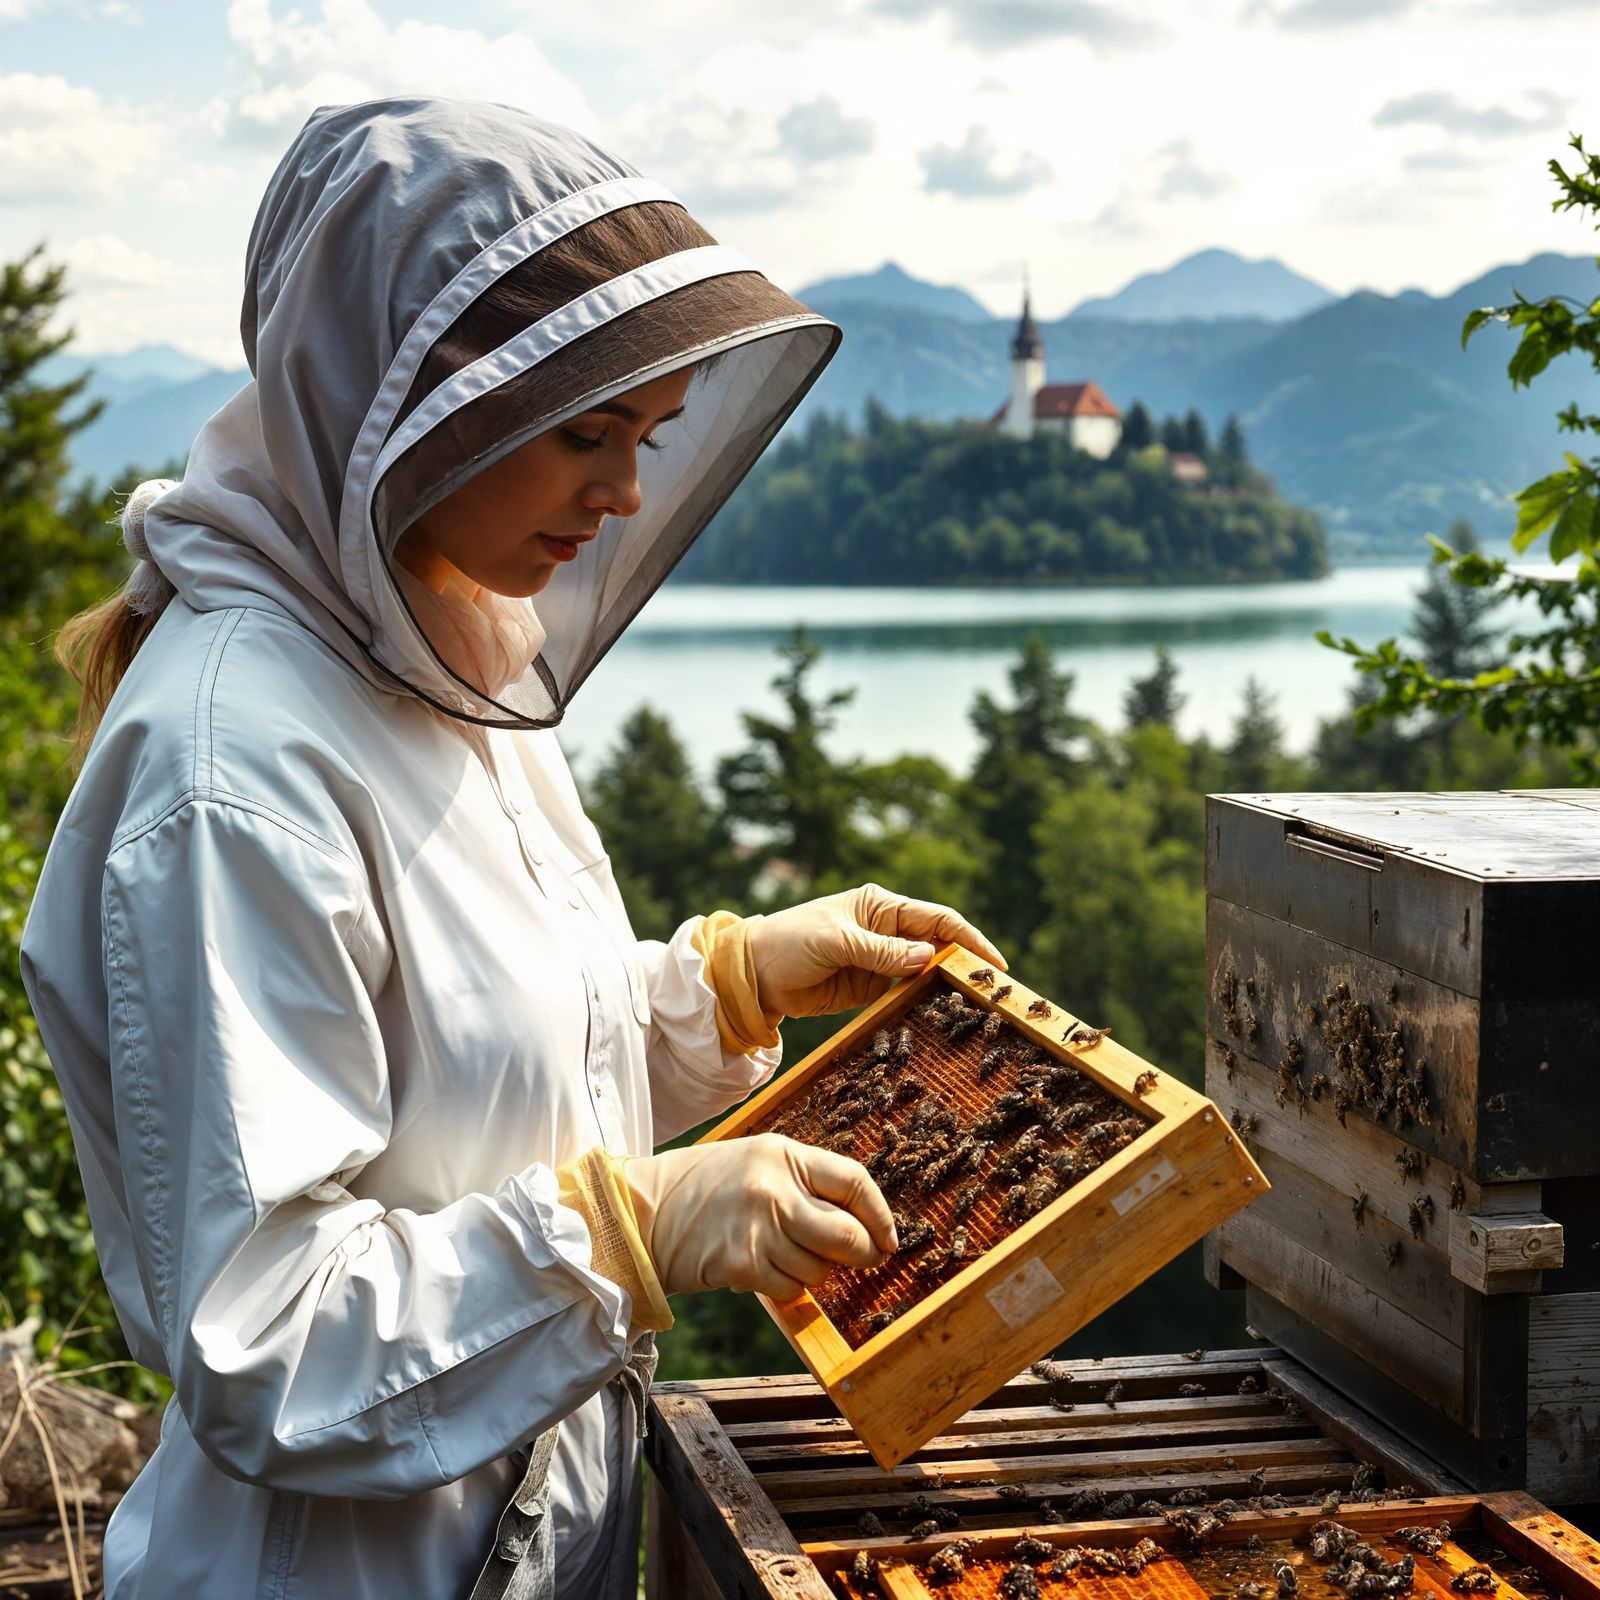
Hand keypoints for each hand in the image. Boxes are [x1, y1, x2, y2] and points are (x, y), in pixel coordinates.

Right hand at [623, 1134, 896, 1300]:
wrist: (645, 1210)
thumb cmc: (708, 1188)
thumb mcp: (758, 1163)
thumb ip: (805, 1184)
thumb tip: (862, 1225)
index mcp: (784, 1154)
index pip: (854, 1180)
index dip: (880, 1214)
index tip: (889, 1238)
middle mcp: (775, 1188)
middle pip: (847, 1234)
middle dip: (862, 1254)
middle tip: (863, 1260)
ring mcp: (759, 1227)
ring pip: (821, 1269)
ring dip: (814, 1272)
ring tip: (785, 1255)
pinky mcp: (742, 1264)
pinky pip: (791, 1289)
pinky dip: (787, 1288)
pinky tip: (764, 1269)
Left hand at [745, 882, 1004, 1016]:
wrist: (752, 975)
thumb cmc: (789, 943)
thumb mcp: (835, 942)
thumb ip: (880, 951)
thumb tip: (929, 956)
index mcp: (879, 906)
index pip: (936, 919)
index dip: (968, 939)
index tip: (994, 964)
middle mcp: (885, 930)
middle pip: (937, 946)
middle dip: (964, 964)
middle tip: (993, 992)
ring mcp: (879, 960)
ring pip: (924, 972)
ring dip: (945, 986)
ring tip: (974, 1008)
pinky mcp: (869, 988)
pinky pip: (904, 994)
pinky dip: (922, 1003)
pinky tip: (940, 1017)